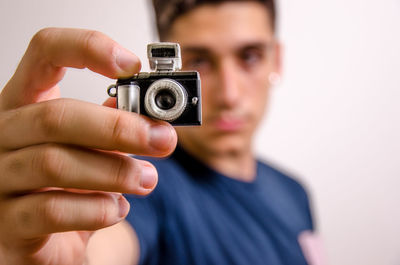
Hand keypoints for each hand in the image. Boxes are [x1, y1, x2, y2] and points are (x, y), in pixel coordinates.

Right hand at [0, 28, 176, 264]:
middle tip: (162, 139)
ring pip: (56, 163)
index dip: (88, 48)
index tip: (132, 65)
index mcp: (27, 103)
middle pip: (57, 116)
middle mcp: (5, 134)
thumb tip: (154, 115)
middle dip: (119, 128)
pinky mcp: (7, 222)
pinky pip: (53, 211)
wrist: (44, 240)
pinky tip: (116, 209)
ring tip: (146, 179)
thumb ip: (114, 127)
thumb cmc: (69, 186)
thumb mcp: (91, 148)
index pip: (46, 53)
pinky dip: (96, 209)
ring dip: (115, 172)